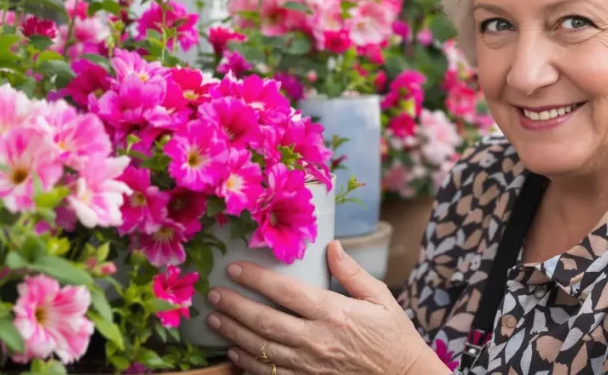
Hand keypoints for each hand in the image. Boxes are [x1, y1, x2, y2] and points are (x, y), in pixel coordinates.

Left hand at [205, 240, 450, 374]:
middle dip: (235, 306)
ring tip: (215, 318)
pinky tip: (233, 353)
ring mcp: (310, 366)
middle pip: (265, 321)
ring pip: (261, 349)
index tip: (235, 268)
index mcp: (334, 313)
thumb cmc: (394, 337)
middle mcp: (317, 340)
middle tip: (214, 293)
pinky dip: (248, 364)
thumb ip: (352, 272)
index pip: (286, 292)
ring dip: (234, 333)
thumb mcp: (381, 298)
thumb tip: (332, 245)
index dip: (256, 279)